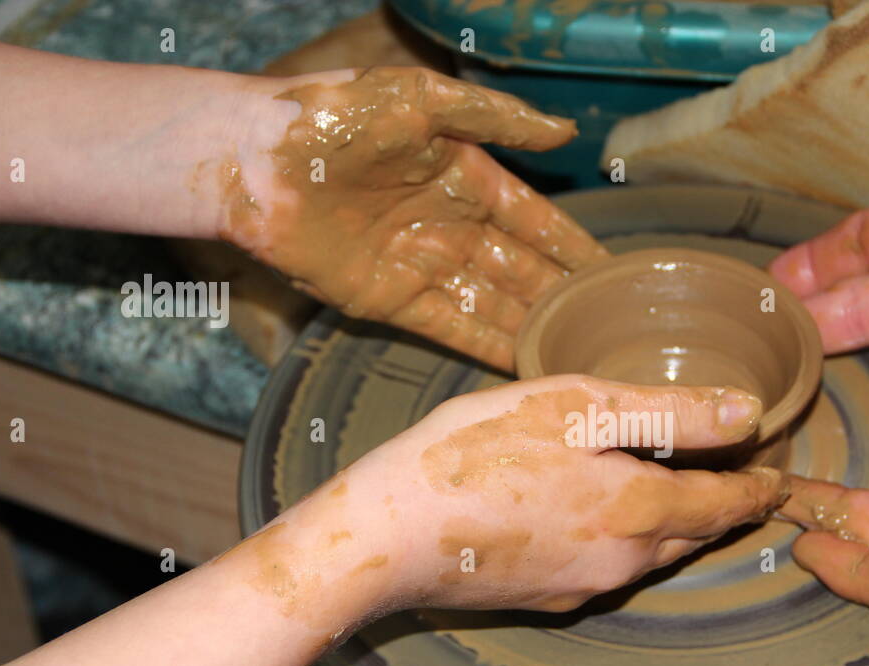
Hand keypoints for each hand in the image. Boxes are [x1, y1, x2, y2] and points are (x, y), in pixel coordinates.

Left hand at [224, 67, 606, 370]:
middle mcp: (451, 225)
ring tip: (577, 353)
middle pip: (522, 269)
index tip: (611, 271)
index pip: (536, 219)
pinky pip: (452, 328)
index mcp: (465, 177)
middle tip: (607, 325)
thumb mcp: (421, 98)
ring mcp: (423, 266)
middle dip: (561, 295)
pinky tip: (523, 364)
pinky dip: (487, 347)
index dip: (573, 245)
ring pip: (494, 303)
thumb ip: (495, 118)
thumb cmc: (334, 116)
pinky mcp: (390, 302)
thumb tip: (565, 133)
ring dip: (532, 327)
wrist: (256, 162)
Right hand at [263, 375, 786, 627]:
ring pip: (649, 553)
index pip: (726, 506)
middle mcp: (621, 563)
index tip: (779, 478)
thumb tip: (748, 411)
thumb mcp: (577, 409)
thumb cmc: (476, 456)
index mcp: (639, 514)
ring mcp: (580, 586)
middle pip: (692, 536)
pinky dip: (625, 538)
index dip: (758, 488)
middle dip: (723, 509)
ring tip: (680, 490)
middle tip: (741, 480)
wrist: (387, 537)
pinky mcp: (542, 596)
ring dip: (675, 525)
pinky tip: (602, 514)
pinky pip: (605, 565)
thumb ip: (669, 411)